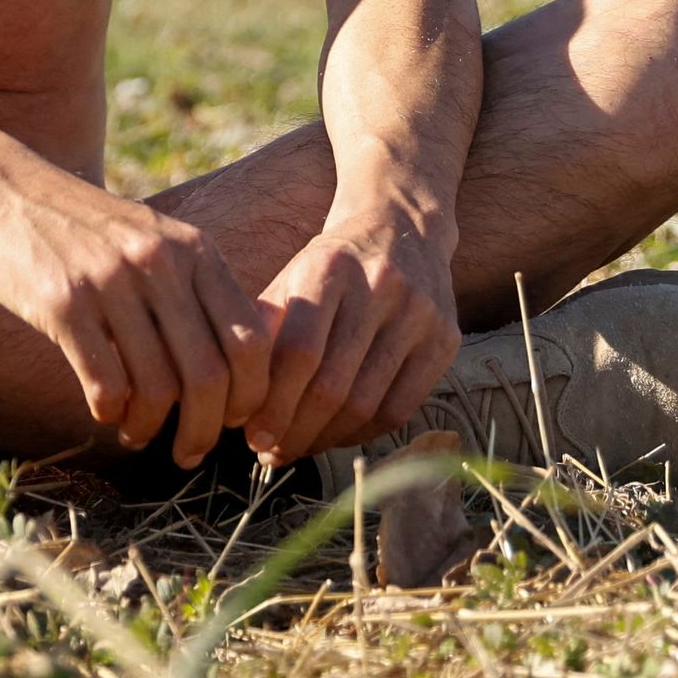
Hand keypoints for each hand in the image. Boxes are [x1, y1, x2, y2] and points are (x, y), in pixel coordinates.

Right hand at [0, 155, 270, 464]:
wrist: (6, 189)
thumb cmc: (87, 229)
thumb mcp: (156, 238)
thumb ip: (198, 287)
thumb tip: (250, 359)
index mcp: (193, 249)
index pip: (249, 340)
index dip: (249, 395)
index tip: (232, 421)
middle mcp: (159, 263)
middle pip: (209, 374)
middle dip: (204, 429)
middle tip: (190, 451)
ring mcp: (111, 282)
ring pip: (156, 388)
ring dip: (150, 427)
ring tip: (138, 433)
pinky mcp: (63, 303)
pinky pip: (105, 382)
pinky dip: (110, 411)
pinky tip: (105, 411)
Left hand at [244, 211, 461, 466]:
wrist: (401, 225)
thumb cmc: (331, 266)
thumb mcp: (290, 277)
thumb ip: (264, 330)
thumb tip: (230, 401)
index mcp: (331, 266)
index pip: (298, 352)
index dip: (271, 403)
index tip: (250, 434)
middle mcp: (381, 285)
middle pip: (333, 385)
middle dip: (294, 430)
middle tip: (270, 452)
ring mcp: (420, 313)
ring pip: (367, 404)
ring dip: (325, 439)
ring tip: (297, 449)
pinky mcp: (446, 338)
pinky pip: (401, 408)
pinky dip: (363, 434)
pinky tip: (336, 437)